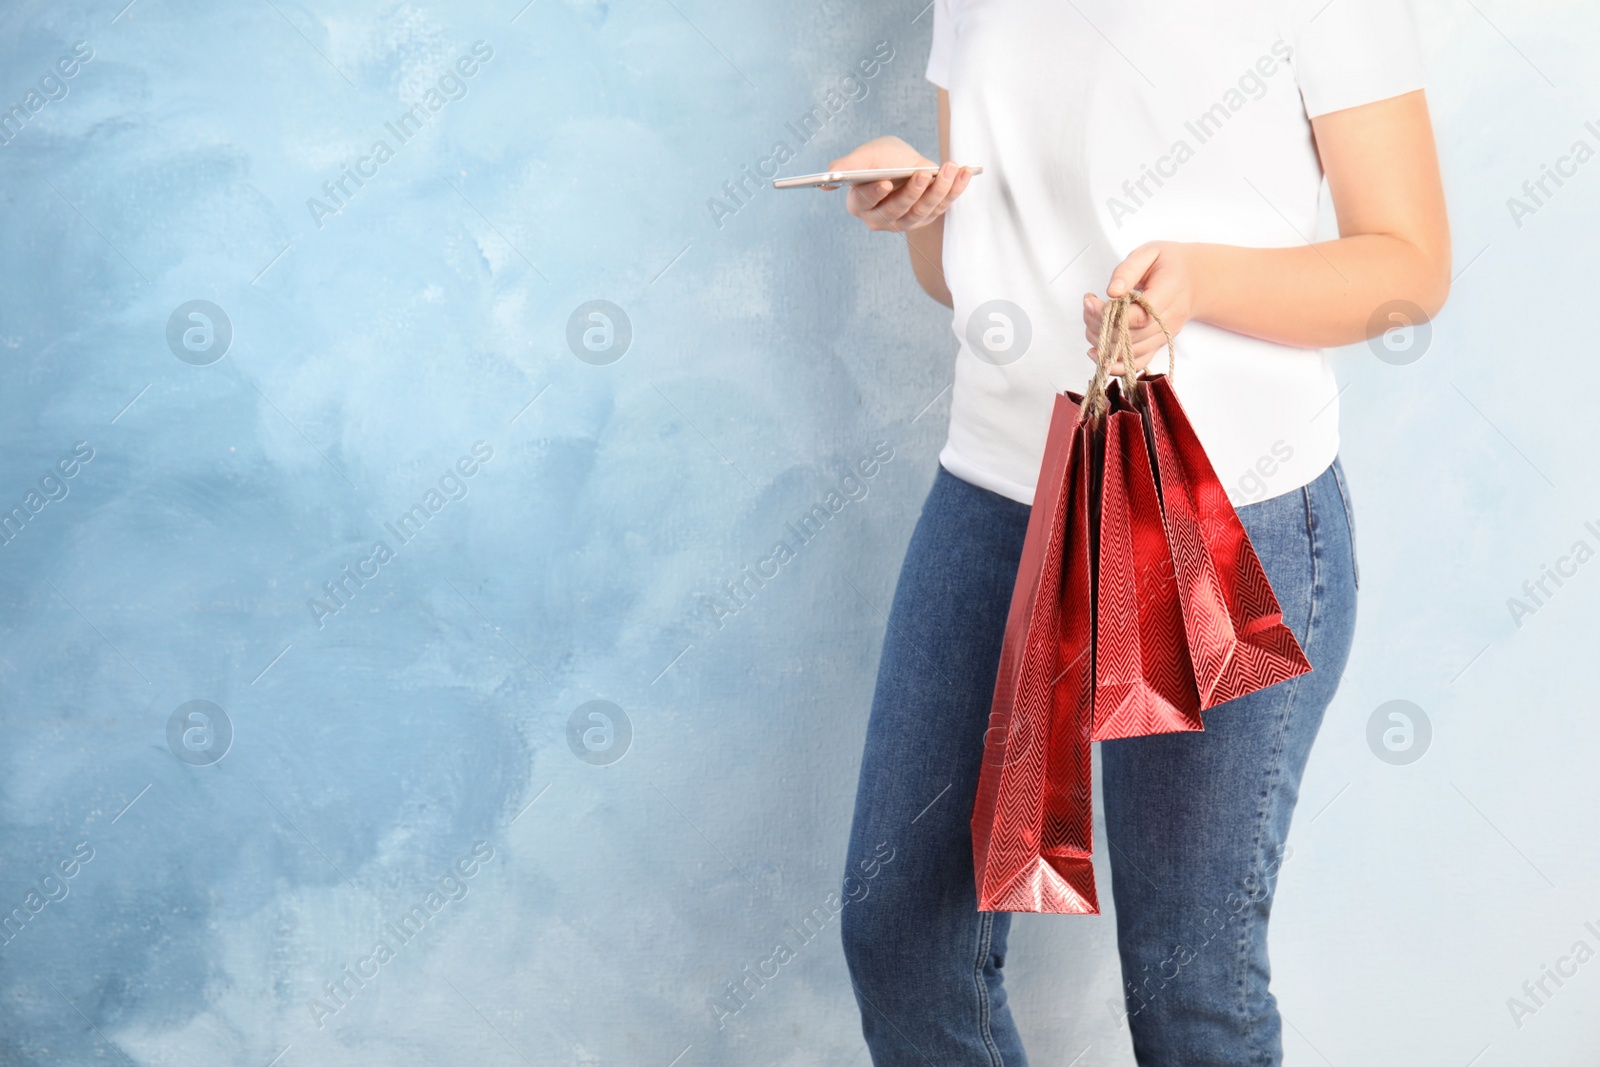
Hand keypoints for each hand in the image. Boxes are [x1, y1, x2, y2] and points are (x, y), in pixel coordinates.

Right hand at [829, 136, 973, 232]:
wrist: (903, 161)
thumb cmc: (881, 158)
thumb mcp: (864, 155)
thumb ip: (845, 164)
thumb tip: (828, 176)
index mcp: (860, 204)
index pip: (866, 202)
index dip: (875, 194)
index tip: (885, 182)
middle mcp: (880, 219)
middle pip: (896, 211)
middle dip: (911, 192)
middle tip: (921, 174)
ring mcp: (905, 221)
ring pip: (922, 211)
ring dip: (939, 190)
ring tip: (950, 168)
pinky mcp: (927, 217)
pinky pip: (943, 205)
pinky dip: (955, 189)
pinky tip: (964, 172)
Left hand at [1083, 242, 1200, 373]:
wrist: (1195, 279)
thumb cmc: (1168, 263)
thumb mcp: (1148, 253)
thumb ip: (1128, 271)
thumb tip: (1112, 292)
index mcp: (1170, 292)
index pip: (1141, 315)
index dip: (1111, 314)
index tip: (1091, 302)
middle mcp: (1170, 319)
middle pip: (1132, 336)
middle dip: (1101, 326)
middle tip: (1088, 307)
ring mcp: (1165, 334)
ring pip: (1131, 351)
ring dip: (1103, 341)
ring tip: (1091, 321)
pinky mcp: (1159, 343)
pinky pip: (1139, 362)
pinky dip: (1116, 364)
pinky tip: (1097, 355)